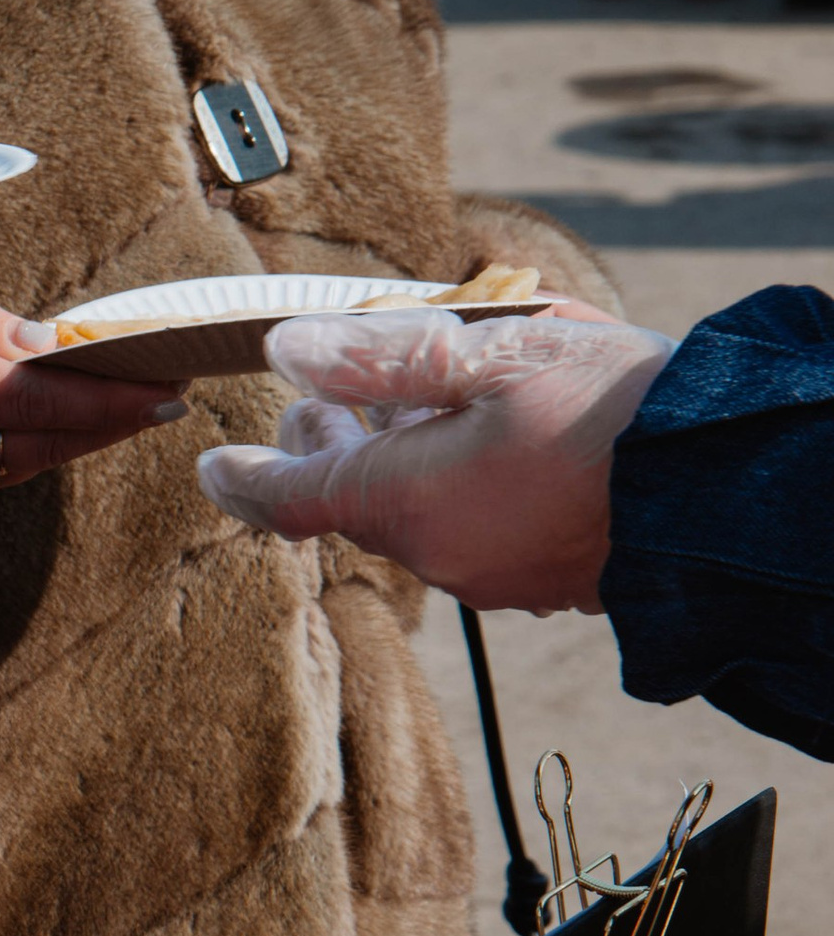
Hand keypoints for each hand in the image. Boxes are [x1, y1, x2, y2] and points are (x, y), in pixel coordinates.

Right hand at [0, 267, 187, 510]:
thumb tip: (45, 344)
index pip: (37, 399)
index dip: (108, 396)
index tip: (165, 385)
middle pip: (45, 443)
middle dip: (112, 421)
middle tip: (171, 395)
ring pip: (25, 465)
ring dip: (80, 437)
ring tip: (133, 403)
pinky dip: (37, 449)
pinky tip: (67, 425)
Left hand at [197, 307, 675, 612]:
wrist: (726, 488)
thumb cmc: (615, 409)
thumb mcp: (494, 353)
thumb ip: (383, 357)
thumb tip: (287, 355)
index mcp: (411, 503)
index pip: (293, 500)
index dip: (245, 479)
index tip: (208, 465)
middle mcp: (439, 556)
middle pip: (354, 503)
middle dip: (330, 448)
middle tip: (323, 401)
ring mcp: (492, 578)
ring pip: (414, 517)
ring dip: (398, 462)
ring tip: (415, 404)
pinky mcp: (540, 582)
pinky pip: (468, 534)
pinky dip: (452, 488)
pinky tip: (487, 444)